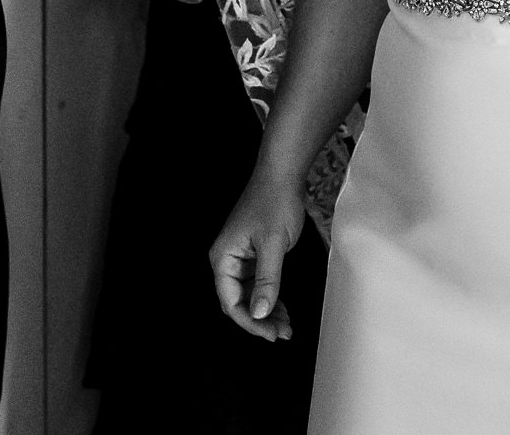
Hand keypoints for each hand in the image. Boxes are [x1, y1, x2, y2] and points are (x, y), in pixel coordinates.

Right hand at [211, 170, 306, 340]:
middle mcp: (228, 260)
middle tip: (282, 333)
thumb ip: (267, 280)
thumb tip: (260, 312)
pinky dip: (270, 296)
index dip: (250, 322)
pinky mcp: (253, 254)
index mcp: (224, 258)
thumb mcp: (273, 245)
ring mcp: (240, 257)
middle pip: (239, 301)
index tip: (270, 334)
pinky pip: (258, 283)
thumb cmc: (274, 201)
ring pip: (250, 295)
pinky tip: (282, 308)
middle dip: (260, 319)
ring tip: (285, 326)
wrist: (282, 175)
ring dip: (267, 311)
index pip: (231, 302)